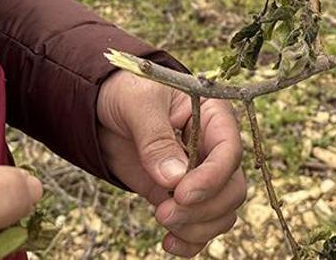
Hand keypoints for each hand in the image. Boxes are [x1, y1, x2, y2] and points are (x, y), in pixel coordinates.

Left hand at [97, 71, 245, 257]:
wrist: (103, 109)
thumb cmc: (126, 93)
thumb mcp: (137, 104)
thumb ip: (155, 138)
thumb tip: (174, 178)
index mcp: (214, 117)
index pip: (230, 151)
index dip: (212, 177)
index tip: (182, 193)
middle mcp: (214, 149)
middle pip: (233, 188)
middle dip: (203, 208)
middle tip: (165, 213)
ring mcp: (200, 175)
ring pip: (222, 212)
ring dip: (198, 227)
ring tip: (163, 223)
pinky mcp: (182, 197)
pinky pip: (201, 225)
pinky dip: (191, 241)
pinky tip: (168, 243)